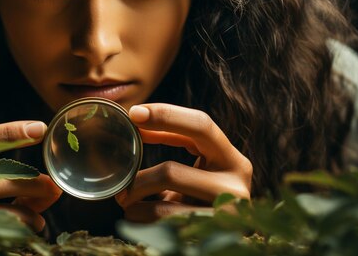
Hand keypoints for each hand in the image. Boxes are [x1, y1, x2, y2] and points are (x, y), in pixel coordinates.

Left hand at [115, 104, 251, 222]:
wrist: (220, 243)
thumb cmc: (200, 199)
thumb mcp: (194, 169)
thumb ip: (176, 142)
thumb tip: (137, 119)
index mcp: (232, 160)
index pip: (201, 125)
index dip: (166, 115)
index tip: (133, 113)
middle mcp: (236, 185)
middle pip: (170, 171)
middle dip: (138, 179)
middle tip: (121, 185)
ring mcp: (225, 214)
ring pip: (162, 206)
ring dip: (136, 203)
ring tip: (127, 203)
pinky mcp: (210, 235)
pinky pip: (162, 223)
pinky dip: (142, 218)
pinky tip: (138, 217)